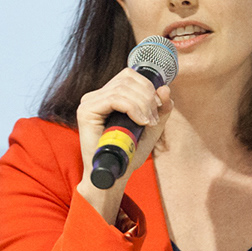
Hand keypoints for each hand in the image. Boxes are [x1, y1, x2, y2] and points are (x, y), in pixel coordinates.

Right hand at [74, 68, 173, 223]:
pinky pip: (114, 98)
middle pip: (128, 79)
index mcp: (108, 96)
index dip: (148, 86)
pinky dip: (132, 108)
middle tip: (153, 120)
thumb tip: (165, 89)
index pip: (129, 75)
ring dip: (143, 105)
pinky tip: (140, 121)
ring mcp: (89, 102)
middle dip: (148, 97)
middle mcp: (96, 96)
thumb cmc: (130, 153)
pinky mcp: (86, 111)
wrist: (116, 175)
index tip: (158, 107)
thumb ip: (161, 109)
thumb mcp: (151, 128)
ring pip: (123, 88)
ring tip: (148, 123)